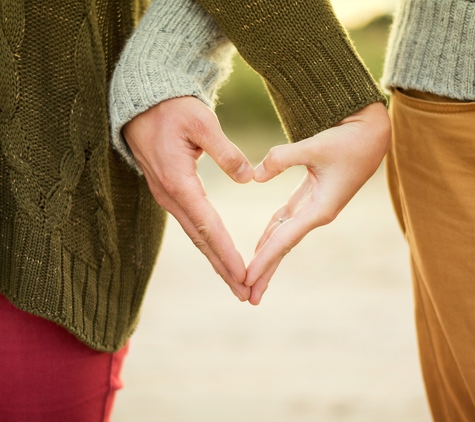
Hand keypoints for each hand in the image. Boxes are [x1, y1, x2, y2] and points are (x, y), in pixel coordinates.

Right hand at [123, 96, 252, 300]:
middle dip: (223, 268)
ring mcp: (168, 197)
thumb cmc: (172, 109)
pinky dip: (207, 243)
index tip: (244, 274)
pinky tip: (218, 253)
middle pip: (201, 240)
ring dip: (215, 260)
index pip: (208, 225)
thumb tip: (248, 178)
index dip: (227, 252)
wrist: (142, 105)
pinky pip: (191, 224)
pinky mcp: (170, 193)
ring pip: (195, 235)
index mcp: (179, 182)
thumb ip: (225, 151)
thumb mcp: (201, 122)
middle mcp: (171, 196)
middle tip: (244, 293)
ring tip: (236, 282)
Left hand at [245, 102, 390, 304]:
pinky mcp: (310, 198)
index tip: (246, 279)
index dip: (264, 260)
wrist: (371, 134)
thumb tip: (254, 176)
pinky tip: (260, 245)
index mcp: (320, 209)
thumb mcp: (315, 146)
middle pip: (283, 247)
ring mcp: (313, 208)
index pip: (284, 240)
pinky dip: (271, 234)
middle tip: (247, 296)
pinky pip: (286, 221)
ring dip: (267, 256)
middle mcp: (316, 214)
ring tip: (251, 278)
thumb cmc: (348, 140)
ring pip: (283, 237)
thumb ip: (282, 159)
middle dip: (265, 272)